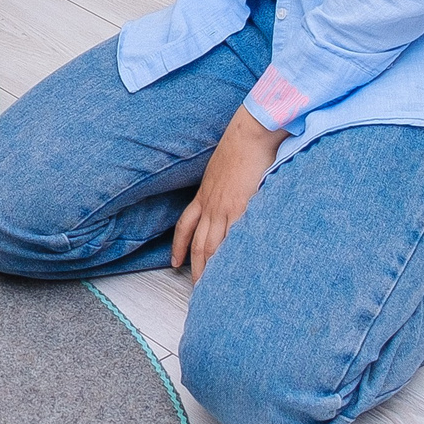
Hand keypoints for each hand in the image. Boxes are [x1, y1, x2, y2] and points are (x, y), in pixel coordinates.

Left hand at [171, 108, 287, 282]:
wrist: (249, 132)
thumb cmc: (241, 145)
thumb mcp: (224, 168)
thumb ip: (225, 182)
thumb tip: (233, 190)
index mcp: (205, 194)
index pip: (186, 226)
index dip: (179, 246)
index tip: (175, 263)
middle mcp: (211, 204)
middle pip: (198, 243)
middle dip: (196, 268)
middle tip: (196, 291)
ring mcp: (224, 207)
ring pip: (212, 246)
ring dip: (209, 269)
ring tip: (209, 290)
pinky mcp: (241, 207)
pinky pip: (233, 238)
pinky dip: (230, 256)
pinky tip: (232, 271)